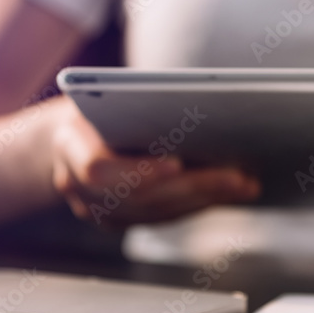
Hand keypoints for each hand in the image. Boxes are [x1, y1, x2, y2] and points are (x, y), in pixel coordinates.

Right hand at [51, 101, 259, 227]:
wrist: (68, 133)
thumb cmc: (96, 103)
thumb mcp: (106, 92)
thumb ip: (137, 102)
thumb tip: (204, 105)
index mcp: (70, 146)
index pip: (99, 169)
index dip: (140, 171)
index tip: (178, 163)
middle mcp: (77, 186)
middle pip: (140, 197)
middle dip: (194, 186)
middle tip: (238, 176)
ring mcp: (97, 210)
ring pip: (156, 212)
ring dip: (206, 197)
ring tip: (245, 183)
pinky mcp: (120, 220)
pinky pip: (163, 216)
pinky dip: (199, 202)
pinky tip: (230, 190)